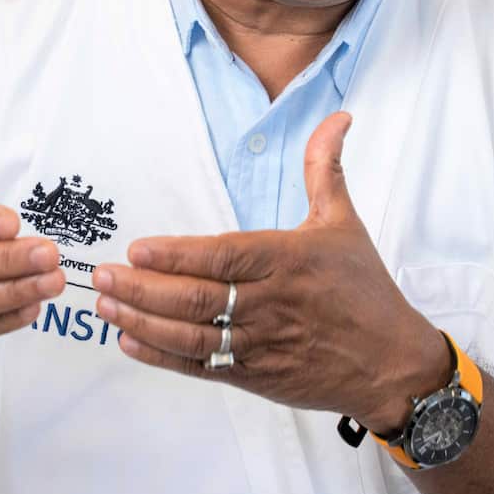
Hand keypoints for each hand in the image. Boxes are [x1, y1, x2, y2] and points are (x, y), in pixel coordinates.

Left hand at [92, 112, 447, 432]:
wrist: (391, 363)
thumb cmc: (364, 290)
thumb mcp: (344, 223)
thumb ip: (324, 169)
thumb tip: (337, 117)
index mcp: (288, 261)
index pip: (224, 257)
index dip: (178, 257)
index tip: (138, 249)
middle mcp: (271, 304)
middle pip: (197, 299)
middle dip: (143, 289)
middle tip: (101, 277)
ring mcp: (261, 344)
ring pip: (192, 335)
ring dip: (144, 322)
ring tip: (107, 306)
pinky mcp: (256, 377)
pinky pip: (201, 366)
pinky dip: (163, 356)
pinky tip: (130, 340)